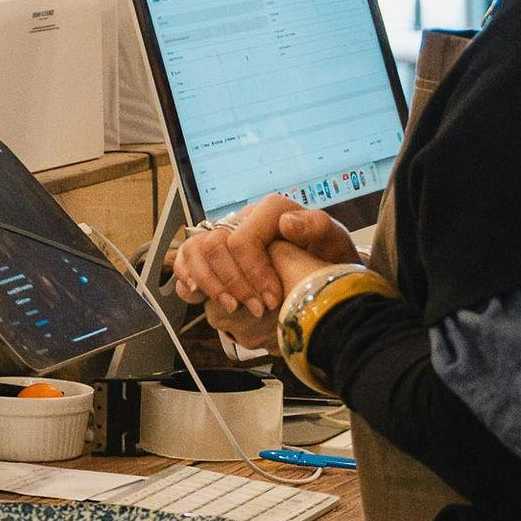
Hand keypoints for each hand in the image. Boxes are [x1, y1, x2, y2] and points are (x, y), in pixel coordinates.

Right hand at [169, 196, 360, 329]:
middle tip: (256, 309)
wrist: (322, 273)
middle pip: (215, 245)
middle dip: (233, 282)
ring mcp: (227, 235)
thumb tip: (288, 223)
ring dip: (209, 283)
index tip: (271, 300)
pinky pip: (186, 259)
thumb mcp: (334, 243)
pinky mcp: (216, 255)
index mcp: (270, 211)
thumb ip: (319, 227)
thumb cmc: (328, 259)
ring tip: (232, 306)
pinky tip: (200, 295)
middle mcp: (244, 219)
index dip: (253, 272)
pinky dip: (188, 277)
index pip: (243, 238)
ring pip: (195, 250)